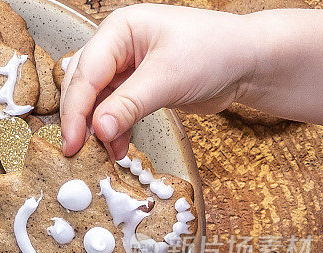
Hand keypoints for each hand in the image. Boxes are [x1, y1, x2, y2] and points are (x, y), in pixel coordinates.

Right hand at [60, 4, 257, 158]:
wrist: (249, 61)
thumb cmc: (216, 52)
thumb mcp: (168, 78)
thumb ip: (129, 105)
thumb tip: (99, 130)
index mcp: (120, 30)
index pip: (86, 73)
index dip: (76, 110)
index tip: (72, 142)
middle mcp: (117, 46)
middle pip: (83, 86)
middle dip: (81, 120)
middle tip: (78, 151)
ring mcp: (126, 66)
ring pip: (96, 101)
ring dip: (98, 129)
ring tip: (105, 153)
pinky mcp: (137, 86)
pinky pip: (114, 111)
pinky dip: (114, 130)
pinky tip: (119, 147)